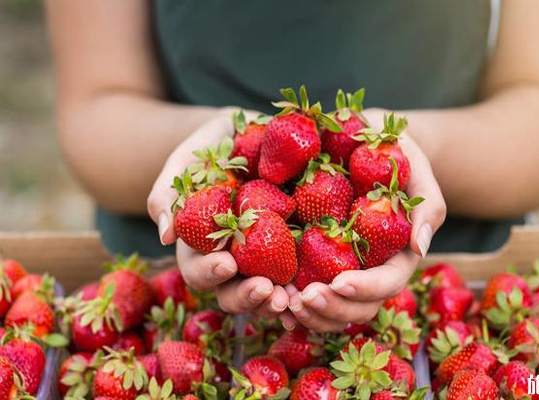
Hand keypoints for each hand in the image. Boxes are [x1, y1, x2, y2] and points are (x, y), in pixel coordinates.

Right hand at [147, 109, 288, 317]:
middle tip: (266, 290)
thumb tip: (166, 236)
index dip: (210, 273)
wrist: (253, 133)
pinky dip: (306, 288)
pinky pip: (300, 275)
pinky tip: (317, 290)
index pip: (199, 270)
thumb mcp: (186, 161)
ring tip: (292, 300)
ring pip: (267, 294)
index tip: (226, 264)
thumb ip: (169, 194)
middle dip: (247, 297)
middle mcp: (234, 259)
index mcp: (202, 245)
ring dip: (277, 302)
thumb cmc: (212, 148)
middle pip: (233, 293)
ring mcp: (266, 258)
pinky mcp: (296, 248)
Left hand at [287, 126, 445, 332]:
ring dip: (310, 314)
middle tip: (303, 297)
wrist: (361, 143)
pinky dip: (290, 303)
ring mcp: (341, 269)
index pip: (387, 282)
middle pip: (357, 307)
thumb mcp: (416, 171)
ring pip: (332, 311)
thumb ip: (428, 207)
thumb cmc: (395, 156)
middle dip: (333, 308)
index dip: (365, 288)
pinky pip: (305, 292)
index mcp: (396, 255)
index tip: (339, 281)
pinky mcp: (314, 262)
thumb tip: (420, 247)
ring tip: (284, 302)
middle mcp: (368, 270)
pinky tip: (271, 295)